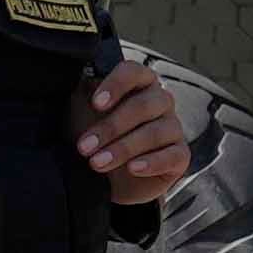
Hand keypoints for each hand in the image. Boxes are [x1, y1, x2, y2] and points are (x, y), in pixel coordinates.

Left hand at [73, 57, 195, 205]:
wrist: (107, 180)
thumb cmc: (97, 138)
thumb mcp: (81, 112)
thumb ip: (80, 92)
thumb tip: (72, 78)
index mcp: (138, 83)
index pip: (133, 72)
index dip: (116, 85)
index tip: (96, 103)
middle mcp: (160, 101)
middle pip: (143, 105)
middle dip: (110, 127)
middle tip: (85, 146)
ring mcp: (173, 128)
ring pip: (155, 132)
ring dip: (123, 148)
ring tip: (98, 163)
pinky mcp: (179, 156)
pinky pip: (173, 156)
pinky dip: (152, 162)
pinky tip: (133, 168)